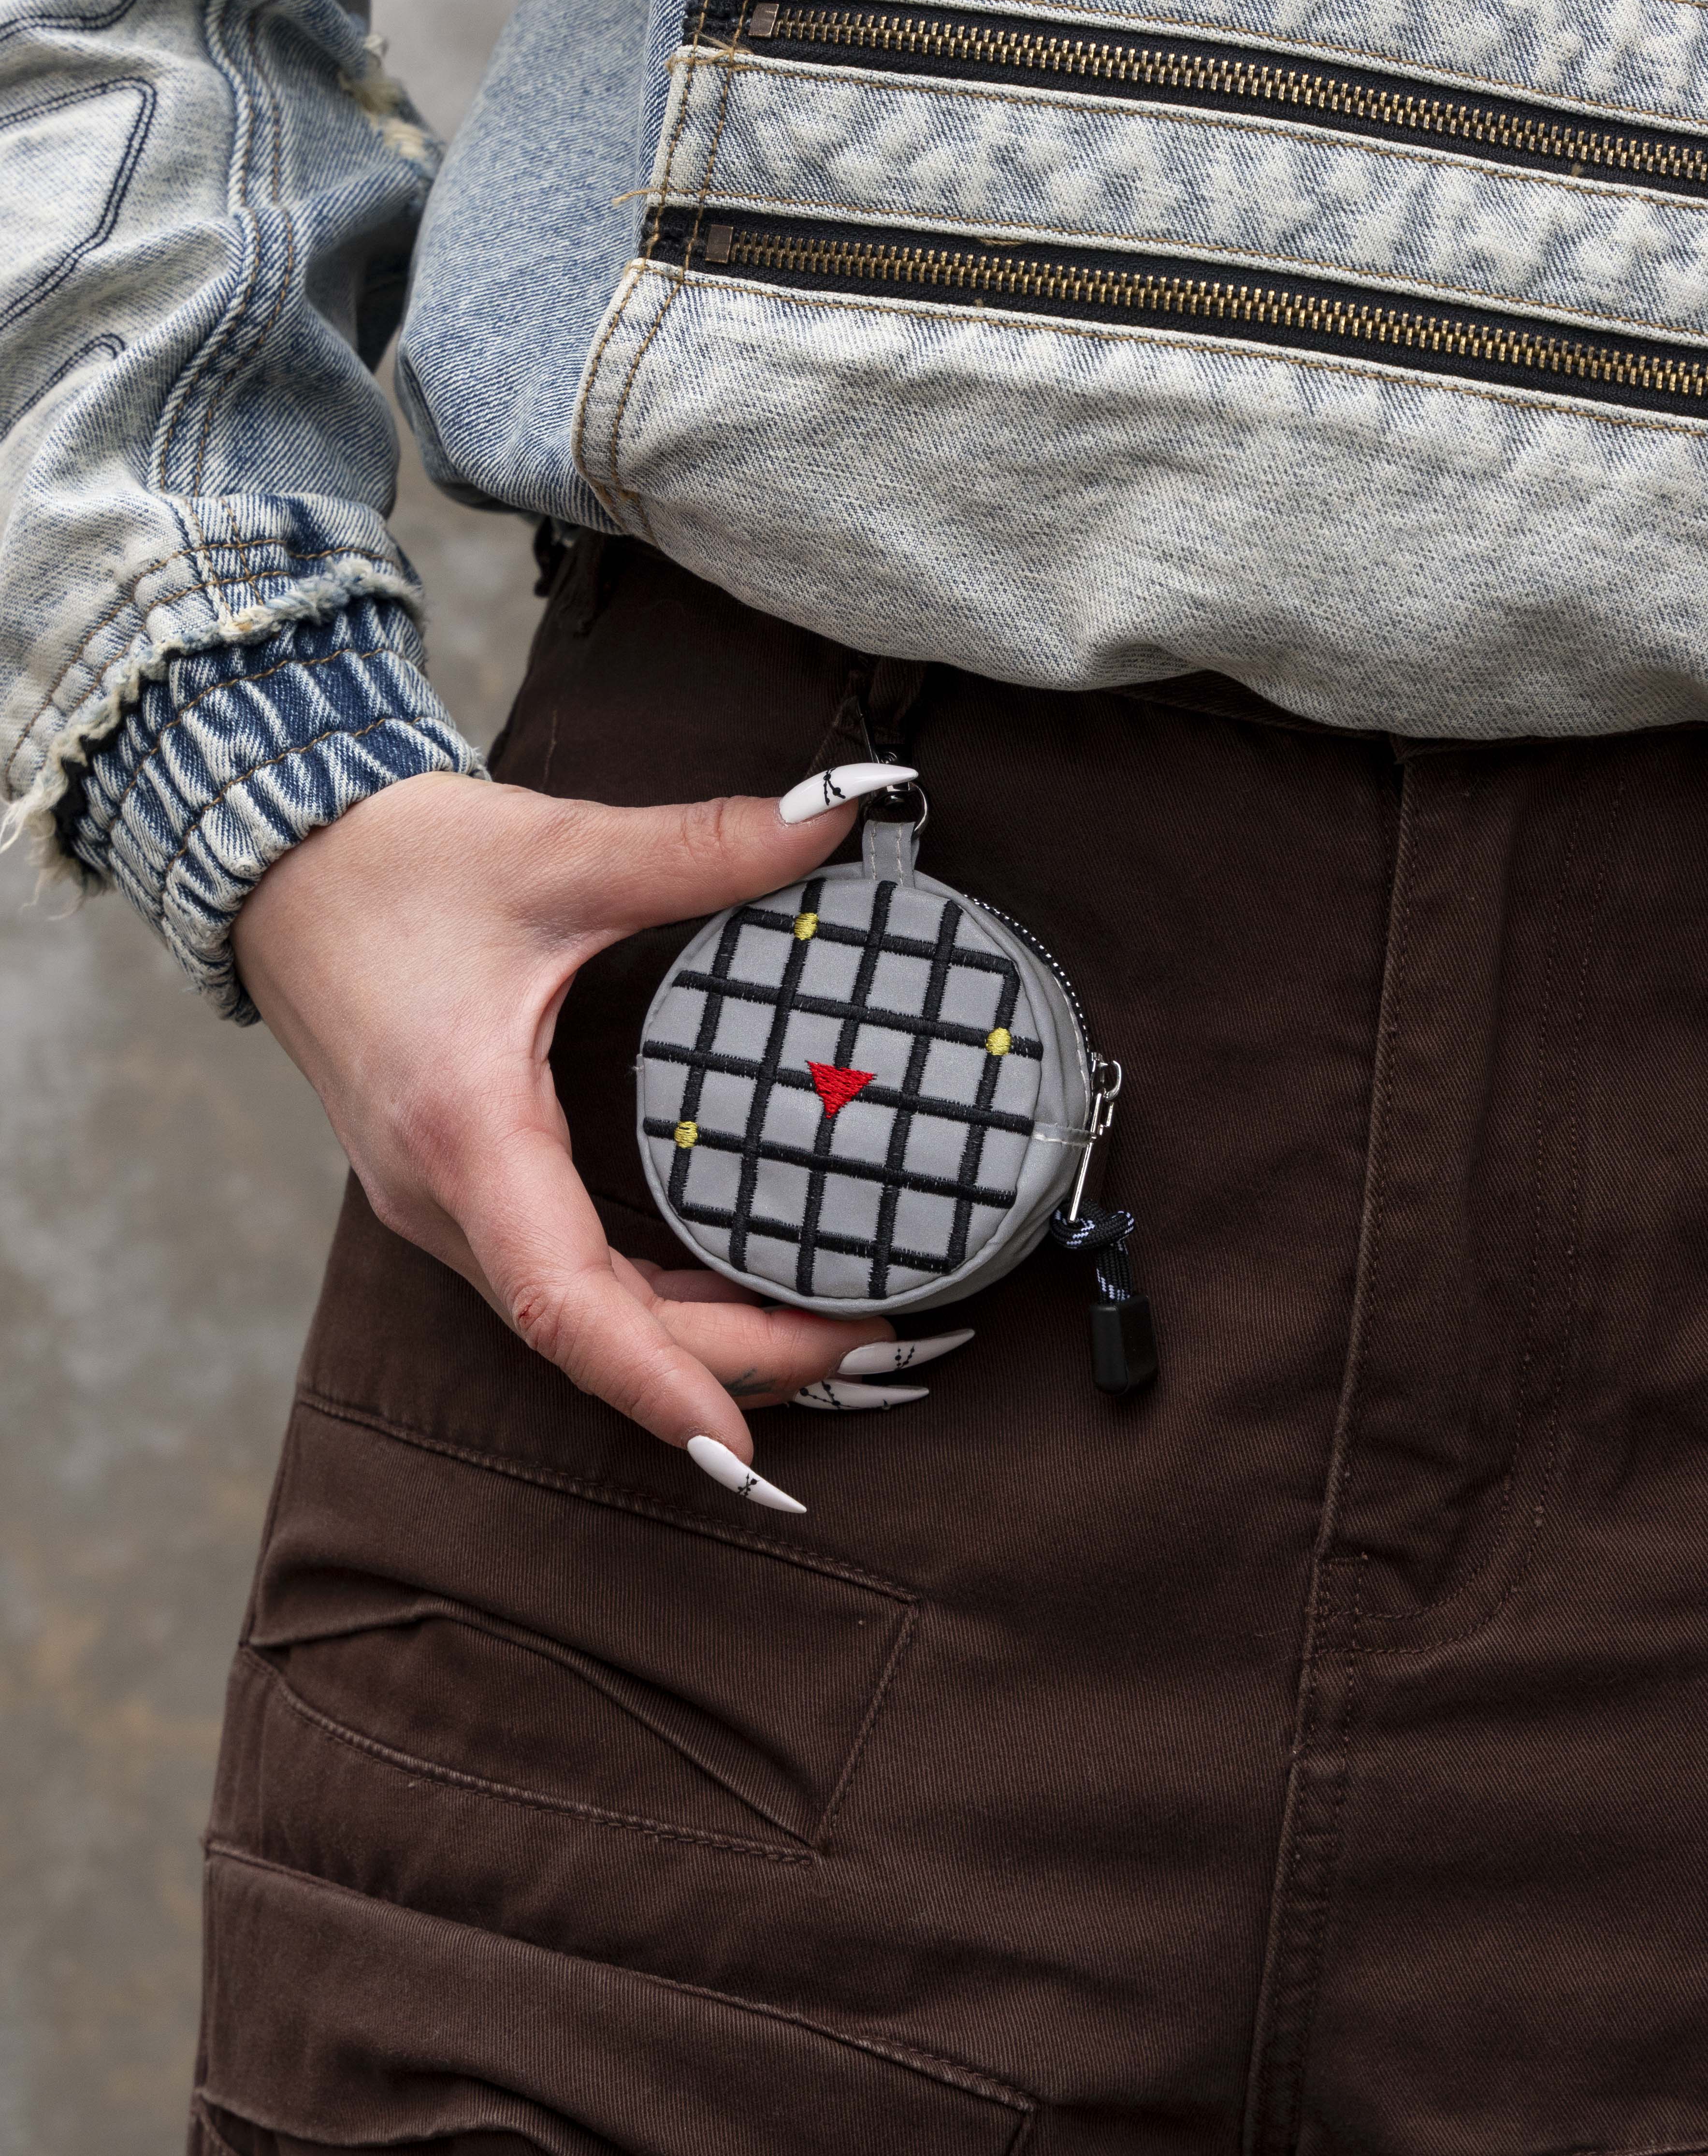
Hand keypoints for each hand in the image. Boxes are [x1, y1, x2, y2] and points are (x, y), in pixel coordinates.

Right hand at [231, 761, 924, 1511]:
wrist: (281, 864)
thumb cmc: (395, 865)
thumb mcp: (557, 849)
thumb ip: (703, 845)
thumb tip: (834, 814)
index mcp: (466, 1131)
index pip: (565, 1304)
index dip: (662, 1383)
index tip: (750, 1446)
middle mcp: (442, 1195)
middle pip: (590, 1334)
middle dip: (729, 1364)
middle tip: (872, 1341)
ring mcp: (438, 1203)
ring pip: (573, 1322)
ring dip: (691, 1346)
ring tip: (827, 1332)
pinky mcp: (451, 1188)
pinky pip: (555, 1282)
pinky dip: (644, 1309)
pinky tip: (726, 1293)